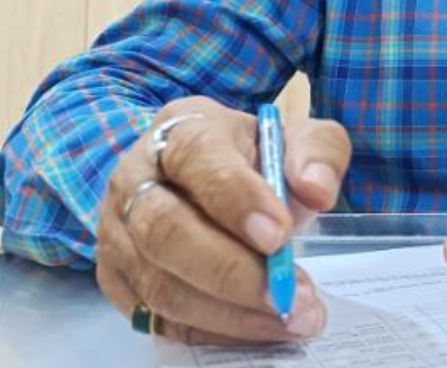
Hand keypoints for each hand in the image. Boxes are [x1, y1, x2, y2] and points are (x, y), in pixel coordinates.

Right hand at [95, 96, 350, 344]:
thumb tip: (317, 191)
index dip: (236, 198)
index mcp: (182, 128)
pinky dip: (213, 331)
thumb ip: (317, 153)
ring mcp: (118, 232)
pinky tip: (260, 329)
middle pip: (165, 229)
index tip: (280, 235)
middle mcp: (136, 177)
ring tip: (290, 318)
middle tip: (289, 295)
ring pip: (159, 283)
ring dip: (229, 312)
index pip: (198, 158)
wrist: (210, 177)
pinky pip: (158, 318)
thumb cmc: (255, 156)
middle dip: (231, 271)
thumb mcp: (297, 137)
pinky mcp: (117, 279)